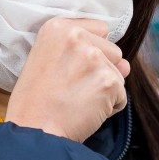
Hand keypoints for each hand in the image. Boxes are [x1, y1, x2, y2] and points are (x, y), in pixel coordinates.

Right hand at [6, 17, 129, 142]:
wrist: (33, 131)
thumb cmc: (35, 102)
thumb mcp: (46, 61)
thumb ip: (84, 52)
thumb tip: (126, 64)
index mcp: (57, 28)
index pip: (100, 29)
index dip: (91, 50)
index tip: (72, 67)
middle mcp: (76, 37)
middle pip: (113, 51)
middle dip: (101, 70)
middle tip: (73, 88)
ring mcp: (94, 58)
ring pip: (119, 74)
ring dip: (105, 89)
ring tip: (78, 100)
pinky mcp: (108, 81)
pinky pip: (121, 95)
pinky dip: (109, 107)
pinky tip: (86, 112)